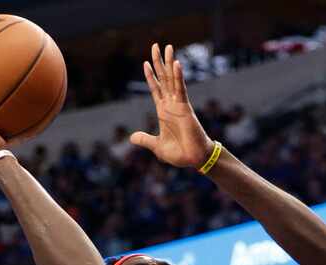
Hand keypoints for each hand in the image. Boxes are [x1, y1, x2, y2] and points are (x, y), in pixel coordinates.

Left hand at [130, 44, 213, 167]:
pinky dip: (178, 76)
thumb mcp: (157, 146)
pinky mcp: (185, 107)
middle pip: (163, 78)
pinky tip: (176, 63)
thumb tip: (132, 138)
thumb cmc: (179, 153)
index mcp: (163, 111)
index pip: (155, 89)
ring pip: (172, 79)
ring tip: (167, 46)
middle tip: (156, 45)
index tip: (145, 63)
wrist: (193, 158)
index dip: (150, 76)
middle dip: (159, 62)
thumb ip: (145, 140)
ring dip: (169, 62)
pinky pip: (180, 88)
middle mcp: (170, 104)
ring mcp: (178, 104)